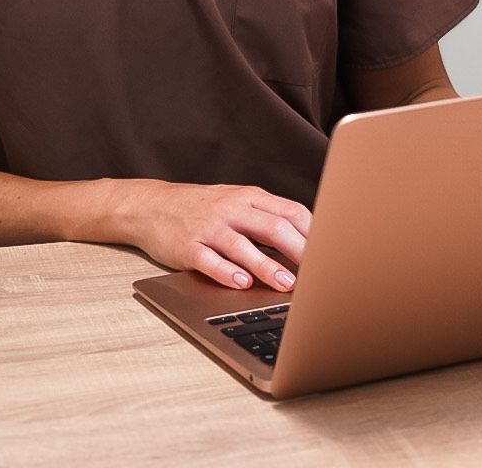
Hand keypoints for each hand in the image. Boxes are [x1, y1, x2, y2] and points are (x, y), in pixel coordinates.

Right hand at [118, 179, 310, 290]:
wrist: (150, 205)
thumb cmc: (201, 208)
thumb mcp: (236, 202)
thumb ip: (267, 217)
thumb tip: (308, 241)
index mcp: (249, 197)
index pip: (290, 211)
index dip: (313, 233)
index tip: (331, 253)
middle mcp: (231, 208)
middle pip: (272, 227)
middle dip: (299, 250)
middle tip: (320, 272)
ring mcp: (209, 227)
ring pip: (243, 246)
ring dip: (267, 266)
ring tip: (286, 284)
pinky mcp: (188, 247)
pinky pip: (210, 260)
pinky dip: (227, 272)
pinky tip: (241, 284)